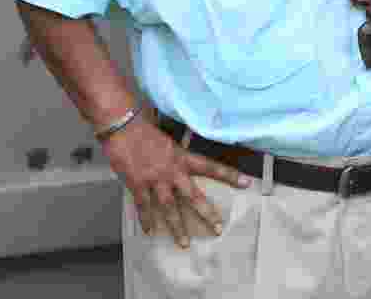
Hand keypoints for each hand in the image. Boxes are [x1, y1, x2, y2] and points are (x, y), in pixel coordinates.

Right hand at [100, 113, 251, 248]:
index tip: (246, 182)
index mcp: (183, 158)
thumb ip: (177, 157)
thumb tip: (184, 167)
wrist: (124, 128)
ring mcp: (155, 179)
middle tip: (217, 228)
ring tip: (184, 243)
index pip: (211, 167)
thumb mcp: (169, 143)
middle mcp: (172, 171)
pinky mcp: (138, 184)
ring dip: (177, 227)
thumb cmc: (146, 132)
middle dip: (206, 213)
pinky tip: (150, 231)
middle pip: (193, 196)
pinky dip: (147, 220)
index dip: (229, 175)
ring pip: (170, 208)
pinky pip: (144, 206)